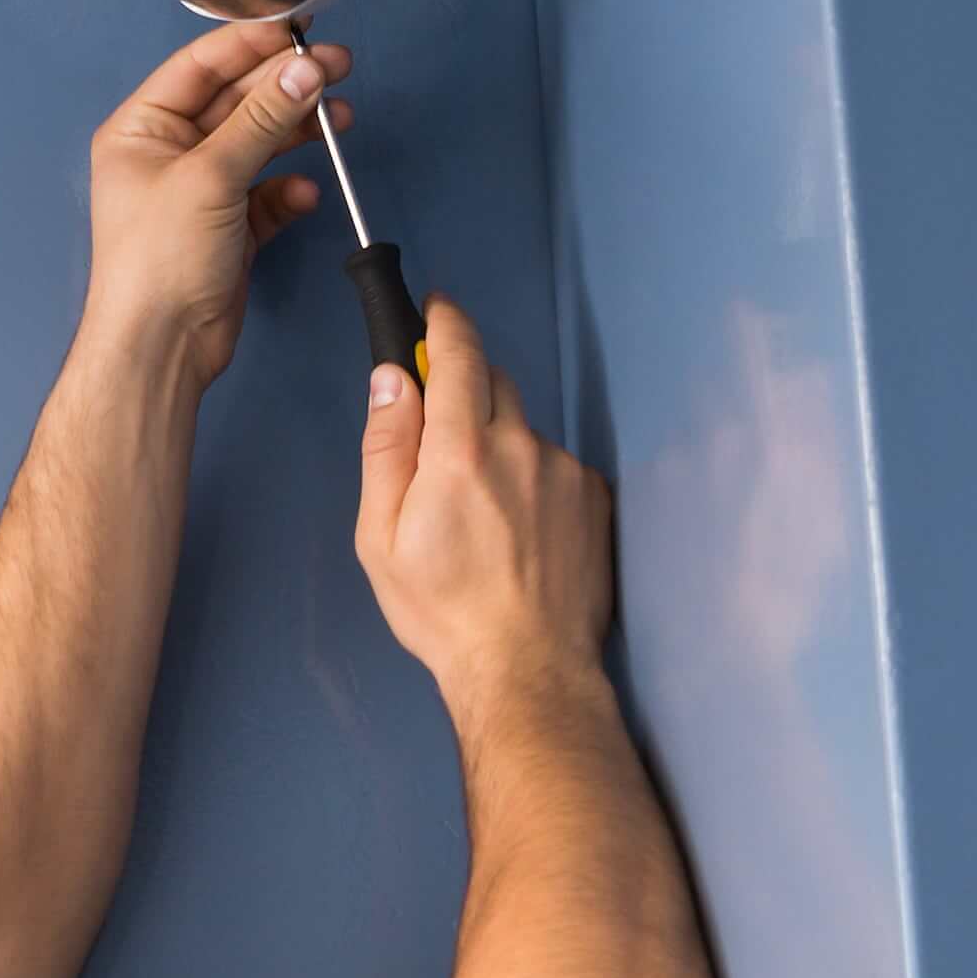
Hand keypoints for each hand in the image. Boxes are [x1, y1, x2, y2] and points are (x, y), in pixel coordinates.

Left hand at [79, 18, 338, 394]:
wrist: (161, 347)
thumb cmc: (159, 259)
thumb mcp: (210, 176)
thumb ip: (261, 119)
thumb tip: (305, 71)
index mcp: (142, 128)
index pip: (201, 67)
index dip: (251, 45)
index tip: (300, 31)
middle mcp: (168, 153)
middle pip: (236, 102)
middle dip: (286, 86)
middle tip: (338, 69)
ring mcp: (201, 191)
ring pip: (259, 144)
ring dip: (298, 131)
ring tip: (341, 119)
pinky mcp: (229, 228)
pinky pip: (268, 194)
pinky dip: (289, 190)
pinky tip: (306, 192)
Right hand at [354, 294, 616, 726]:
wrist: (527, 668)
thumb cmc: (443, 610)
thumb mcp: (382, 536)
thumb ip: (387, 447)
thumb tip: (393, 378)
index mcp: (461, 453)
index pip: (460, 354)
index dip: (447, 322)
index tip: (438, 309)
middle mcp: (521, 447)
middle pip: (494, 382)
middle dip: (467, 390)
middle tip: (442, 440)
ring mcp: (566, 471)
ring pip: (524, 430)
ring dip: (501, 445)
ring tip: (483, 514)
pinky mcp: (595, 497)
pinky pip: (555, 465)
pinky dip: (534, 479)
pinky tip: (520, 531)